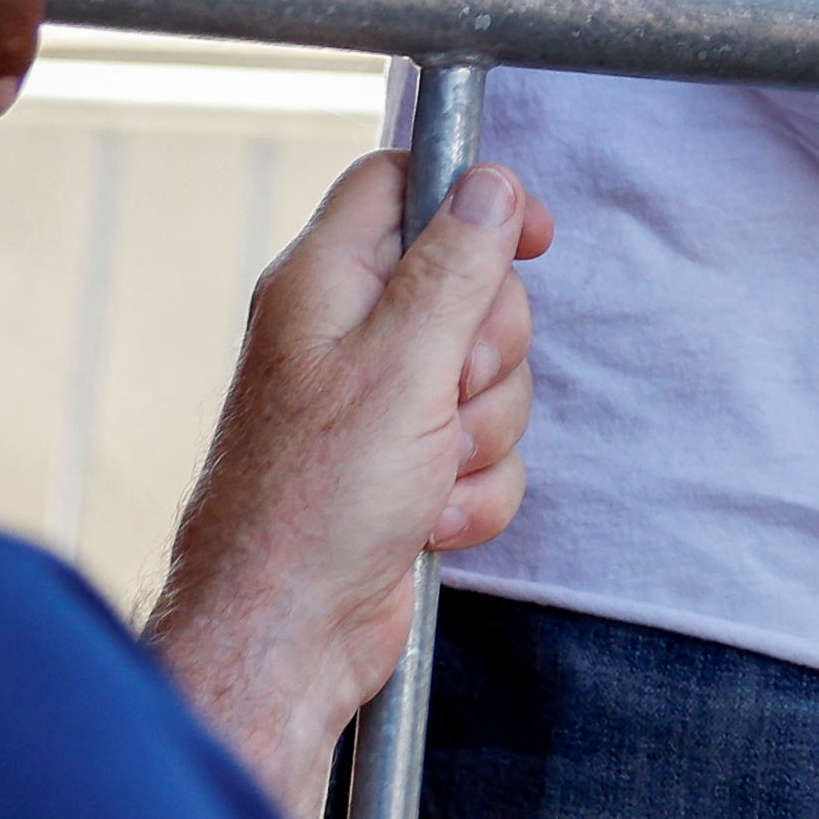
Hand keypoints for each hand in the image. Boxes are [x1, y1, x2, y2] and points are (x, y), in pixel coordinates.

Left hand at [144, 151, 553, 818]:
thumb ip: (455, 266)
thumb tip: (491, 183)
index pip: (404, 183)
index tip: (532, 237)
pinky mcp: (412, 468)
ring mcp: (383, 406)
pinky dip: (476, 488)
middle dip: (491, 351)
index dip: (475, 195)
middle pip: (473, 284)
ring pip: (491, 376)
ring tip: (431, 472)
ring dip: (485, 431)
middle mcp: (352, 335)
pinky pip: (488, 449)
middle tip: (450, 392)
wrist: (286, 636)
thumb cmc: (314, 502)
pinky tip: (430, 520)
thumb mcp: (401, 364)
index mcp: (326, 283)